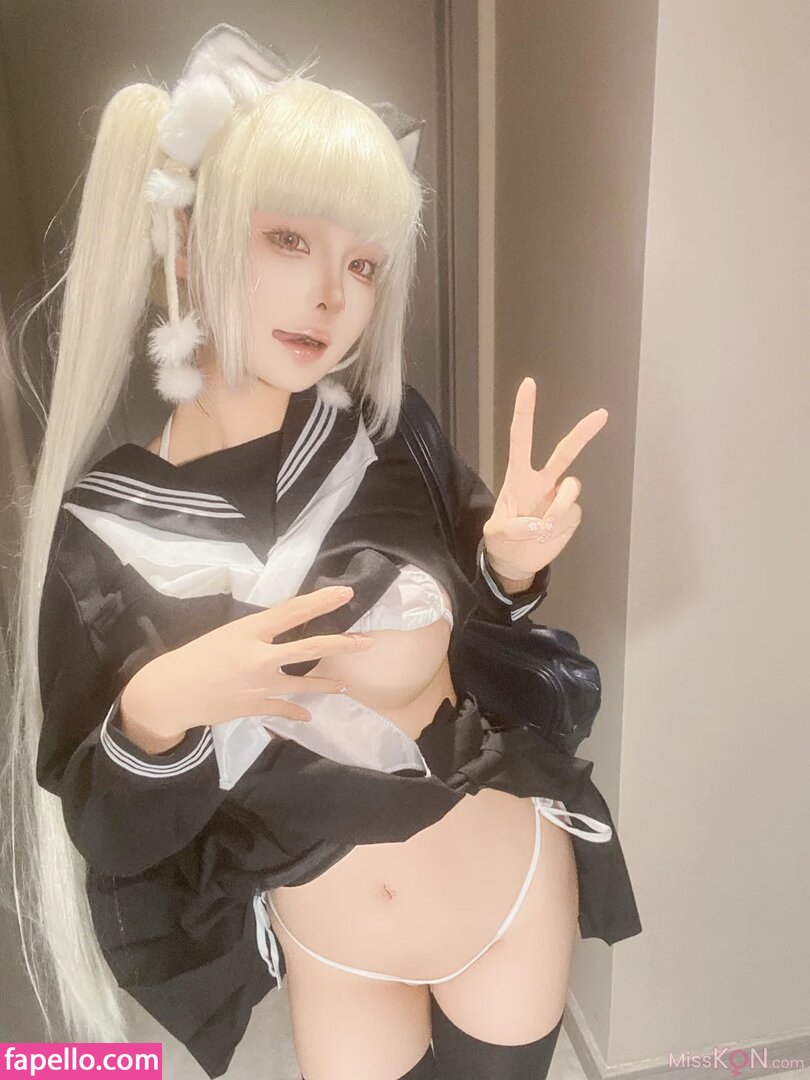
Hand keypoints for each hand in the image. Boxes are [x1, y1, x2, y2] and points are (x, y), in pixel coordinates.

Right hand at [120, 586, 374, 738]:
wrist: (170, 693)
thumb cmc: (193, 656)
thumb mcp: (225, 634)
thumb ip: (255, 633)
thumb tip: (279, 632)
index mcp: (250, 630)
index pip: (293, 611)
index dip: (322, 601)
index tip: (346, 593)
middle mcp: (260, 656)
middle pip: (311, 648)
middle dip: (342, 644)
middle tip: (366, 642)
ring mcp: (261, 684)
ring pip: (305, 683)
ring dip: (327, 684)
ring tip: (345, 685)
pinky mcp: (256, 706)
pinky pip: (284, 708)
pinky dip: (297, 712)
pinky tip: (308, 715)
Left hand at [483, 377, 607, 580]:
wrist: (516, 562)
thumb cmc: (502, 541)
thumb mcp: (496, 535)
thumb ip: (513, 528)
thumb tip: (537, 524)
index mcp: (519, 477)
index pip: (521, 438)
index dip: (525, 412)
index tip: (529, 384)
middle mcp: (542, 482)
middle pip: (564, 452)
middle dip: (583, 433)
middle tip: (602, 414)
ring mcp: (558, 498)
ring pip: (572, 489)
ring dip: (559, 507)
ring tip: (542, 528)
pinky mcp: (570, 515)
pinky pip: (573, 514)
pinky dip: (561, 527)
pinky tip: (548, 535)